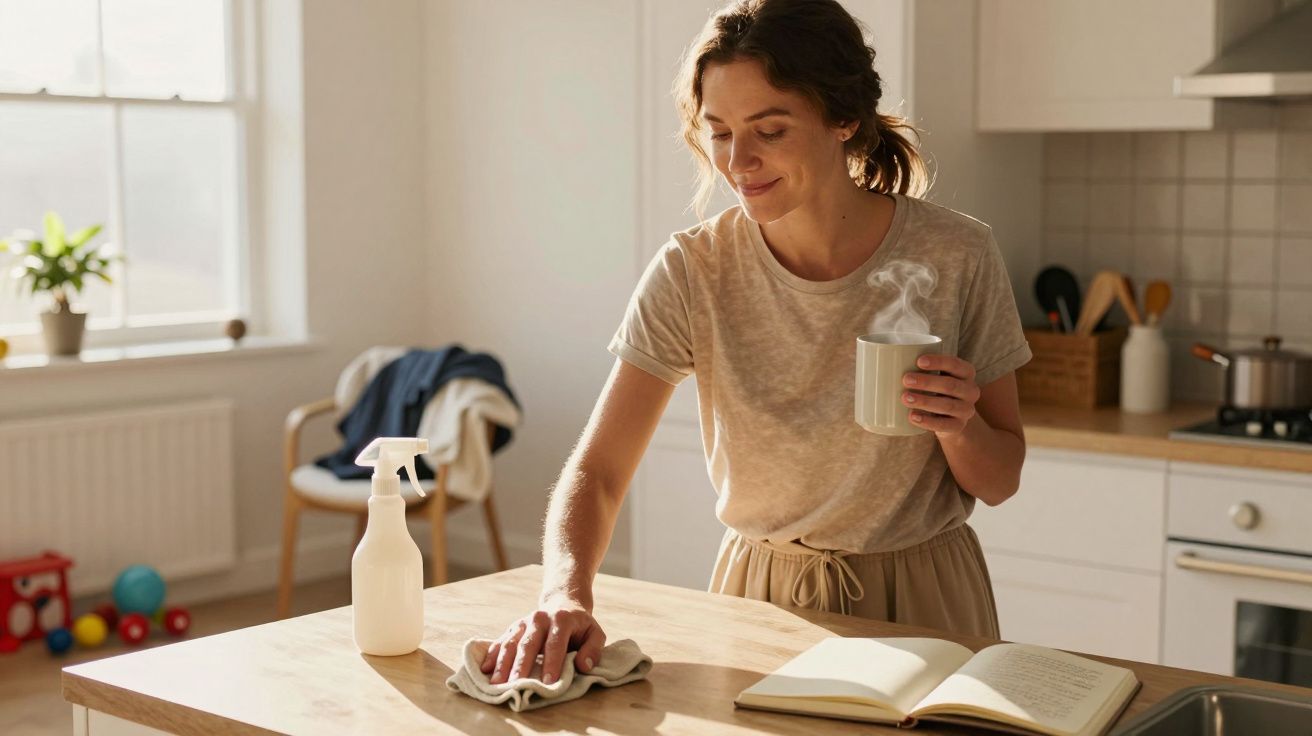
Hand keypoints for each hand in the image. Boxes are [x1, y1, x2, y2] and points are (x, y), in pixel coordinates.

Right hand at [479, 595, 605, 684]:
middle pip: (528, 644)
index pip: (555, 643)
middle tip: (516, 685)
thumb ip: (593, 649)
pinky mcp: (513, 628)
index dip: (552, 663)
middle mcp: (539, 618)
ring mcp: (523, 622)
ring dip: (502, 663)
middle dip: (521, 665)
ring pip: (511, 642)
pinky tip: (485, 669)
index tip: (548, 681)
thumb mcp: (595, 633)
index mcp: (561, 620)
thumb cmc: (580, 626)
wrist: (562, 603)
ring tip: (496, 683)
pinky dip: (492, 655)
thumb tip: (583, 666)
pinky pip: (500, 641)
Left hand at [902, 354, 979, 435]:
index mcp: (966, 373)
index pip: (955, 364)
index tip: (918, 361)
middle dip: (927, 382)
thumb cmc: (936, 389)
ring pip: (948, 405)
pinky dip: (927, 421)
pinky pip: (945, 425)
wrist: (950, 418)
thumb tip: (885, 358)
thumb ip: (921, 367)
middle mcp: (971, 391)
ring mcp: (967, 410)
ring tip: (905, 398)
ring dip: (925, 401)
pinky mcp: (959, 426)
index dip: (938, 361)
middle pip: (950, 385)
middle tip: (905, 379)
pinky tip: (912, 417)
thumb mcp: (935, 375)